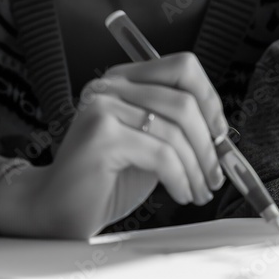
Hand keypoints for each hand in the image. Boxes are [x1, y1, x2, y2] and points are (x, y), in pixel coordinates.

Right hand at [0, 52, 228, 238]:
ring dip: (197, 167)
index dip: (210, 100)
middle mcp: (110, 85)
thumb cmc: (107, 180)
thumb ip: (179, 127)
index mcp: (125, 78)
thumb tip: (223, 131)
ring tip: (199, 191)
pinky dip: (180, 178)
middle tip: (215, 174)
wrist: (56, 211)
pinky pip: (161, 155)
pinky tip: (181, 194)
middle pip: (184, 100)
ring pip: (176, 131)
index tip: (220, 135)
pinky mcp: (101, 136)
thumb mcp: (151, 143)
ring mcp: (103, 107)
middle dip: (208, 143)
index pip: (182, 67)